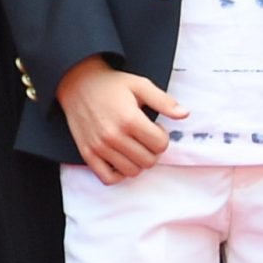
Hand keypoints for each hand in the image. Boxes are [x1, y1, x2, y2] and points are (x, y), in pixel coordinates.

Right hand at [56, 58, 184, 184]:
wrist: (78, 83)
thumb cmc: (111, 84)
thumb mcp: (140, 85)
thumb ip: (164, 101)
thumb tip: (185, 114)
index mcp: (129, 119)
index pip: (160, 145)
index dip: (162, 137)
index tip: (154, 127)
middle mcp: (113, 136)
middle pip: (148, 161)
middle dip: (152, 150)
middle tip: (144, 136)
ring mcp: (99, 147)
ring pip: (131, 171)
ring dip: (138, 161)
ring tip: (133, 145)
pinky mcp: (87, 154)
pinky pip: (108, 178)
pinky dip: (118, 174)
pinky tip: (121, 159)